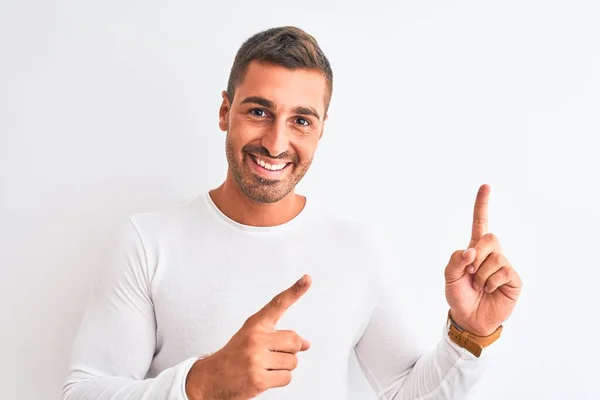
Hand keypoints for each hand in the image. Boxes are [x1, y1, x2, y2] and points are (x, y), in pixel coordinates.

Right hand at [185, 275, 311, 399]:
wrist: (211, 378)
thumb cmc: (236, 357)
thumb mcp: (255, 340)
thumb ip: (280, 338)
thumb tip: (306, 344)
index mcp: (255, 324)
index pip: (278, 304)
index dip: (295, 291)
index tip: (307, 279)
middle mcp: (255, 338)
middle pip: (295, 341)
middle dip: (290, 352)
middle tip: (271, 357)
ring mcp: (255, 358)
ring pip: (293, 362)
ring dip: (283, 368)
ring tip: (264, 368)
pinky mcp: (257, 379)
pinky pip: (287, 378)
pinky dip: (279, 380)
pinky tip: (264, 378)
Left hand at [444, 184, 521, 335]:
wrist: (469, 319)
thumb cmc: (459, 295)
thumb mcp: (449, 277)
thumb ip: (455, 261)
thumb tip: (470, 251)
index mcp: (475, 249)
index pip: (480, 223)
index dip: (482, 205)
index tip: (485, 186)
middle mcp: (491, 253)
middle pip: (490, 237)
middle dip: (477, 254)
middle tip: (471, 272)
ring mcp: (504, 265)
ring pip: (495, 257)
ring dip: (481, 274)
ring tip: (479, 285)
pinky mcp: (513, 279)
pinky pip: (503, 272)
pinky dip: (490, 283)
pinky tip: (489, 290)